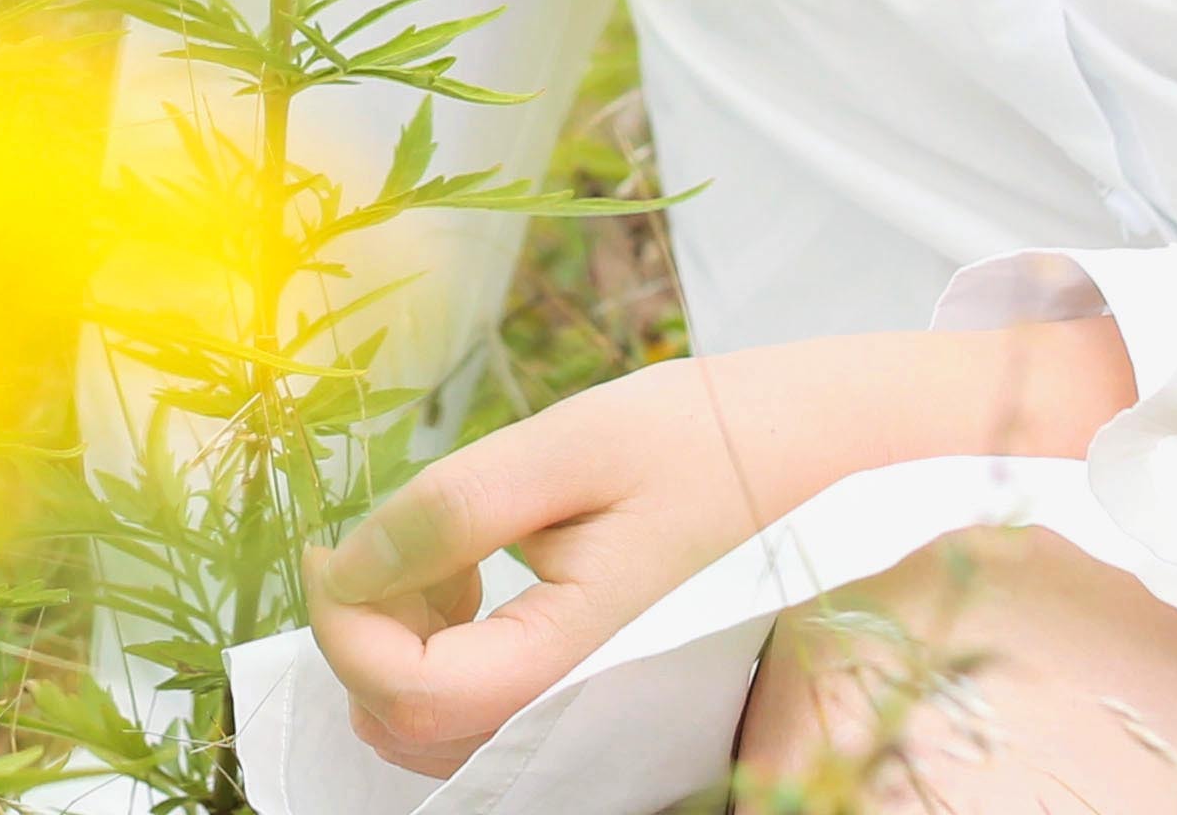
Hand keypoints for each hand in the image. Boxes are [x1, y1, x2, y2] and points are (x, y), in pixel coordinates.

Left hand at [298, 317, 1139, 776]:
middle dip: (370, 638)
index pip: (407, 694)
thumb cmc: (718, 439)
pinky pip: (500, 716)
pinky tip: (483, 576)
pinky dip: (458, 656)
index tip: (334, 543)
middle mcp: (586, 715)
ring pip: (451, 736)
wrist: (842, 457)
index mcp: (575, 658)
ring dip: (411, 649)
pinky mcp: (606, 703)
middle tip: (389, 541)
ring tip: (446, 549)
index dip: (343, 623)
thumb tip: (356, 558)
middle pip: (415, 734)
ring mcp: (599, 720)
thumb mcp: (575, 447)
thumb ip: (457, 507)